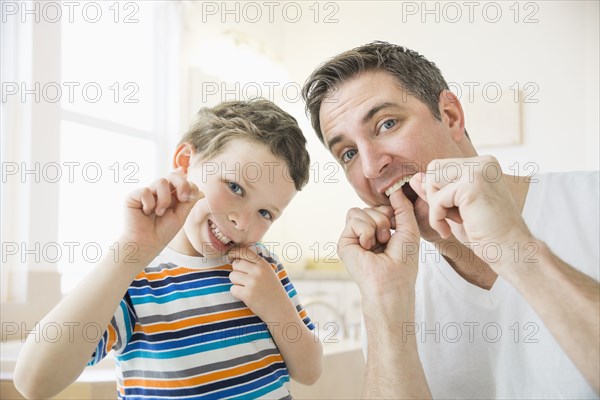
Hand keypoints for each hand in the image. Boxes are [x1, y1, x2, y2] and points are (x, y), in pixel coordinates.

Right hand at [121, 168, 201, 255]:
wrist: (146, 243)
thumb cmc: (162, 232)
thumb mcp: (181, 216)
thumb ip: (189, 201)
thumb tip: (201, 191)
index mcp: (171, 196)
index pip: (182, 181)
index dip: (189, 185)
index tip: (192, 197)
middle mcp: (159, 192)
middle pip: (172, 175)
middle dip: (182, 184)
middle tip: (183, 198)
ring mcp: (146, 193)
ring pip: (161, 181)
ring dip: (164, 200)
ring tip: (159, 213)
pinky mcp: (133, 196)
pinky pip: (145, 191)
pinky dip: (149, 204)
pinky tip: (145, 213)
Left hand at [227, 246, 294, 321]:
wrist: (280, 309)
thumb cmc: (272, 290)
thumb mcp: (268, 272)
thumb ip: (255, 264)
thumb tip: (235, 257)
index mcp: (263, 264)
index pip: (244, 251)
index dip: (234, 252)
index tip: (230, 256)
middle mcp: (258, 271)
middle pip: (236, 264)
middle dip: (237, 272)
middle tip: (245, 280)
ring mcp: (252, 282)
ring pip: (232, 276)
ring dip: (236, 283)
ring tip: (247, 288)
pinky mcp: (247, 294)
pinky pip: (233, 289)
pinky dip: (237, 293)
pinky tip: (246, 296)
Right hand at [338, 188, 420, 302]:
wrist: (391, 283)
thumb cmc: (403, 262)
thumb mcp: (409, 229)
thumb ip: (403, 207)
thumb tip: (395, 188)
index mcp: (380, 232)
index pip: (380, 208)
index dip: (389, 213)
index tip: (395, 228)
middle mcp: (365, 234)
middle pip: (369, 207)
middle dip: (382, 219)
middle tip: (386, 239)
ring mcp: (354, 238)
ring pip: (359, 210)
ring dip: (375, 225)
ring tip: (378, 243)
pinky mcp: (344, 242)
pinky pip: (353, 219)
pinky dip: (365, 231)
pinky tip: (368, 246)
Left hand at [412, 156, 532, 266]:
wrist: (510, 251)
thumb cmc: (484, 233)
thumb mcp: (454, 208)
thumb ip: (436, 192)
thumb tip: (415, 178)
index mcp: (483, 164)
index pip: (440, 166)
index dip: (437, 191)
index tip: (451, 213)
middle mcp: (483, 162)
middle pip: (434, 168)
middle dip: (435, 196)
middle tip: (451, 217)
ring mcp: (479, 171)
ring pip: (432, 179)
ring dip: (436, 206)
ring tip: (454, 221)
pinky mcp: (473, 185)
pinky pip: (437, 198)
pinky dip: (436, 218)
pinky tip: (448, 230)